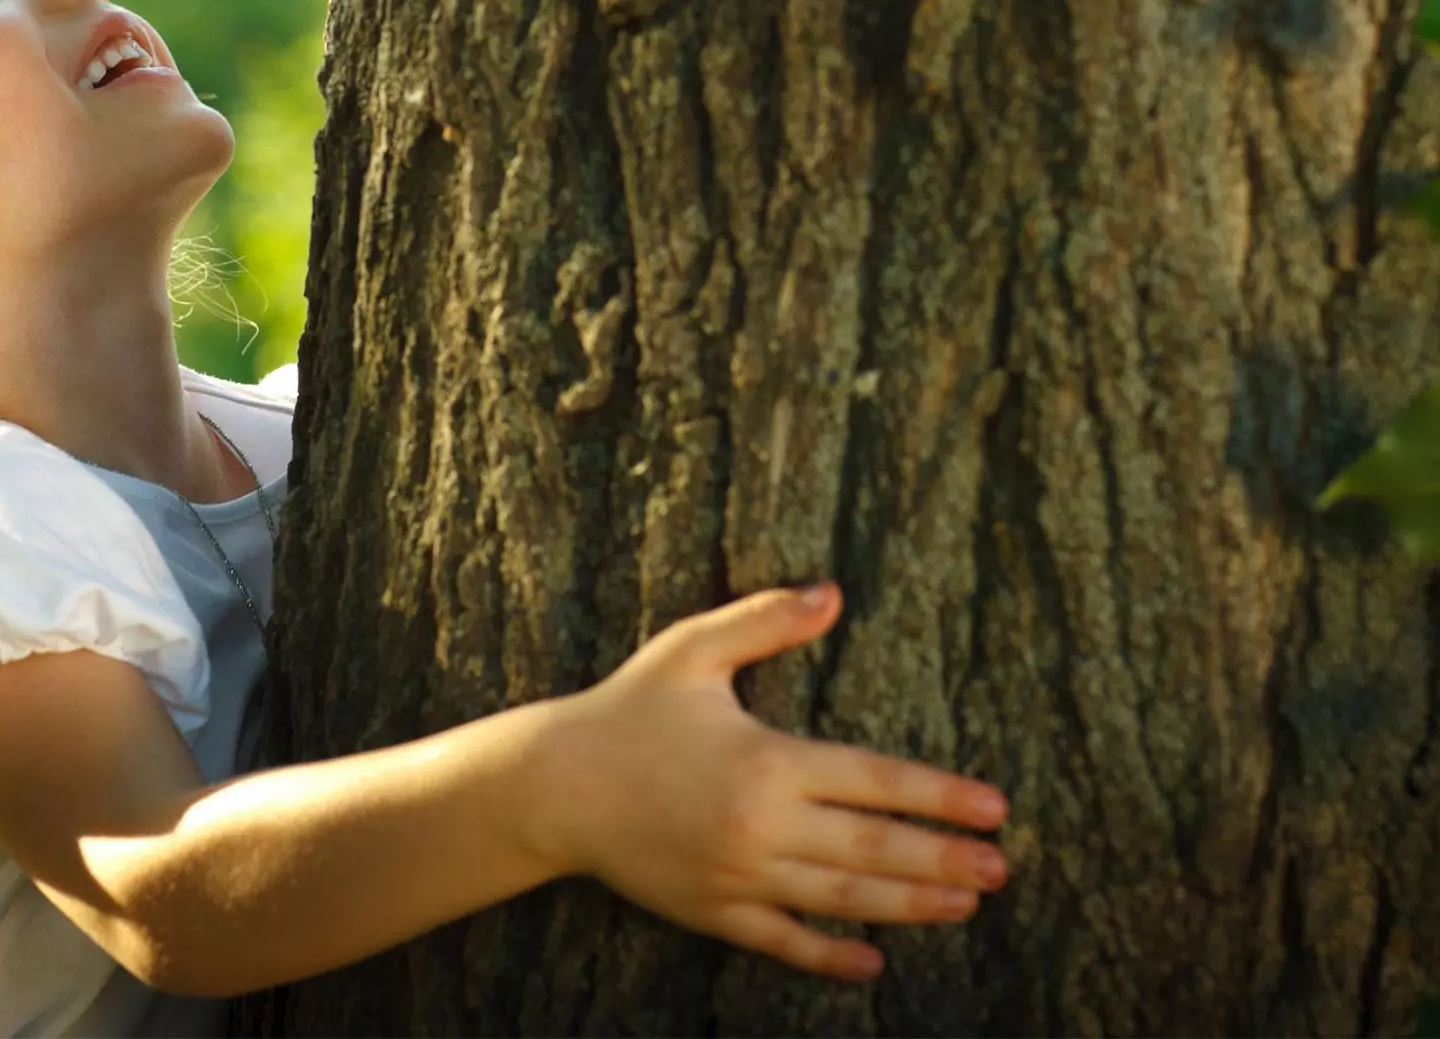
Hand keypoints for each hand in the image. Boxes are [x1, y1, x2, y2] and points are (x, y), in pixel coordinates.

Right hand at [538, 584, 1010, 981]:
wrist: (553, 785)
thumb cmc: (626, 710)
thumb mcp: (691, 650)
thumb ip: (764, 619)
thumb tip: (832, 591)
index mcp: (767, 760)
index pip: (876, 780)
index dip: (940, 795)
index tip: (995, 808)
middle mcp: (761, 826)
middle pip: (874, 849)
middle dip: (945, 860)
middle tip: (1002, 870)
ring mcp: (737, 876)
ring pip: (842, 899)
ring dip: (910, 905)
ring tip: (964, 906)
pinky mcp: (711, 911)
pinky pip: (783, 942)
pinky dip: (830, 957)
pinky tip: (873, 963)